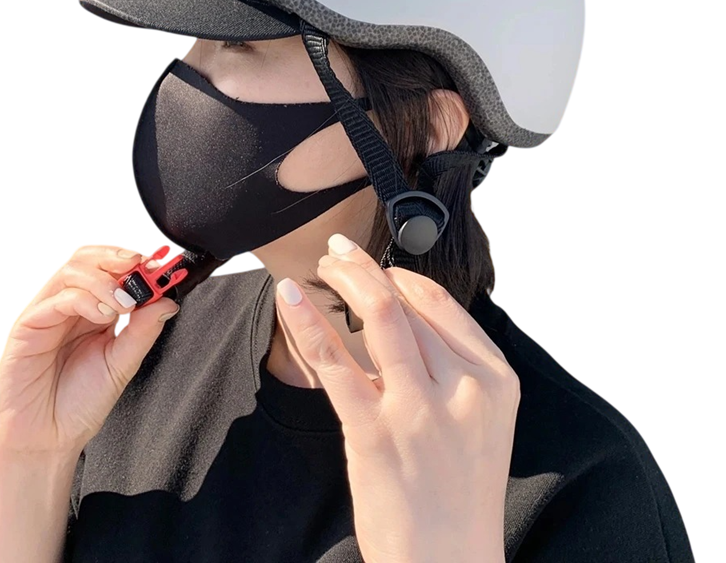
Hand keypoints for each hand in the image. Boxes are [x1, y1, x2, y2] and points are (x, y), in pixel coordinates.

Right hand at [0, 245, 180, 459]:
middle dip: (119, 259)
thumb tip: (168, 300)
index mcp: (94, 311)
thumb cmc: (78, 404)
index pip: (112, 269)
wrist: (47, 440)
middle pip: (89, 259)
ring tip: (125, 303)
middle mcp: (69, 306)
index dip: (138, 264)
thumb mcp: (123, 364)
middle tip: (143, 270)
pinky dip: (85, 298)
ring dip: (105, 280)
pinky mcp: (27, 327)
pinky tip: (104, 315)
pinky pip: (57, 299)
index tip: (163, 267)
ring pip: (73, 271)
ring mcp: (47, 313)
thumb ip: (144, 330)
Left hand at [274, 234, 517, 562]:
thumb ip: (452, 366)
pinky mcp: (373, 430)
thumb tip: (403, 313)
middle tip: (339, 254)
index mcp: (494, 378)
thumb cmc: (459, 491)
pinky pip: (334, 360)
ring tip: (323, 265)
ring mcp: (417, 407)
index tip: (378, 267)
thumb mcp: (480, 420)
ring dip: (343, 279)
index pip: (442, 303)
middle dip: (364, 268)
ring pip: (376, 316)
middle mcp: (460, 386)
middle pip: (406, 302)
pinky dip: (308, 322)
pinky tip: (291, 296)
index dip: (401, 275)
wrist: (448, 562)